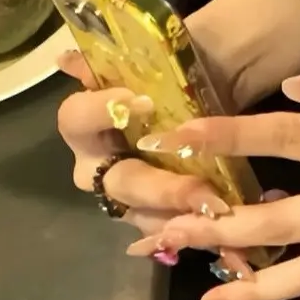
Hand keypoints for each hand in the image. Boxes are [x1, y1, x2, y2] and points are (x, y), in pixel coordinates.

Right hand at [54, 51, 256, 278]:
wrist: (193, 103)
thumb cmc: (164, 78)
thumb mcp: (153, 61)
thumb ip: (122, 62)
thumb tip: (68, 59)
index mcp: (85, 123)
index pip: (75, 118)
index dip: (102, 110)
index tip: (144, 102)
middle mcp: (98, 168)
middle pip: (122, 183)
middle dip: (162, 189)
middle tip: (199, 189)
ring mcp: (125, 199)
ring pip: (147, 217)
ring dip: (185, 218)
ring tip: (221, 212)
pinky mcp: (152, 219)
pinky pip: (171, 234)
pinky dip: (201, 233)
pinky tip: (231, 241)